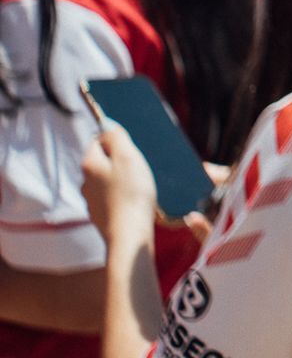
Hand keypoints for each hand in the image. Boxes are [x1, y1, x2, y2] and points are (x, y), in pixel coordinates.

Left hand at [80, 124, 159, 245]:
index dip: (117, 141)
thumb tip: (106, 123)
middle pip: (103, 161)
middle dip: (120, 161)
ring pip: (107, 181)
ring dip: (121, 180)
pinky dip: (122, 197)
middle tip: (140, 168)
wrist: (130, 234)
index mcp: (90, 164)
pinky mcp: (101, 216)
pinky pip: (112, 198)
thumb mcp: (128, 156)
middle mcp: (85, 181)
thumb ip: (116, 136)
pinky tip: (135, 203)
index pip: (98, 140)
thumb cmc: (133, 193)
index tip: (134, 151)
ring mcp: (92, 200)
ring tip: (140, 187)